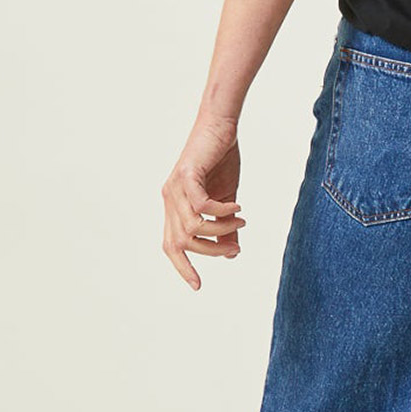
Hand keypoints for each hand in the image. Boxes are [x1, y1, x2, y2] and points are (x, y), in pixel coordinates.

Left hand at [160, 112, 244, 290]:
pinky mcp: (186, 175)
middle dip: (209, 251)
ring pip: (193, 226)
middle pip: (182, 242)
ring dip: (221, 230)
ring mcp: (175, 187)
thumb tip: (231, 253)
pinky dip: (221, 212)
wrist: (221, 125)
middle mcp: (169, 199)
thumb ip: (225, 228)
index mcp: (174, 207)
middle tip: (234, 246)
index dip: (182, 267)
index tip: (197, 285)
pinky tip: (237, 209)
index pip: (171, 245)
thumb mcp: (226, 201)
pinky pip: (202, 206)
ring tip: (241, 223)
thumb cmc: (222, 160)